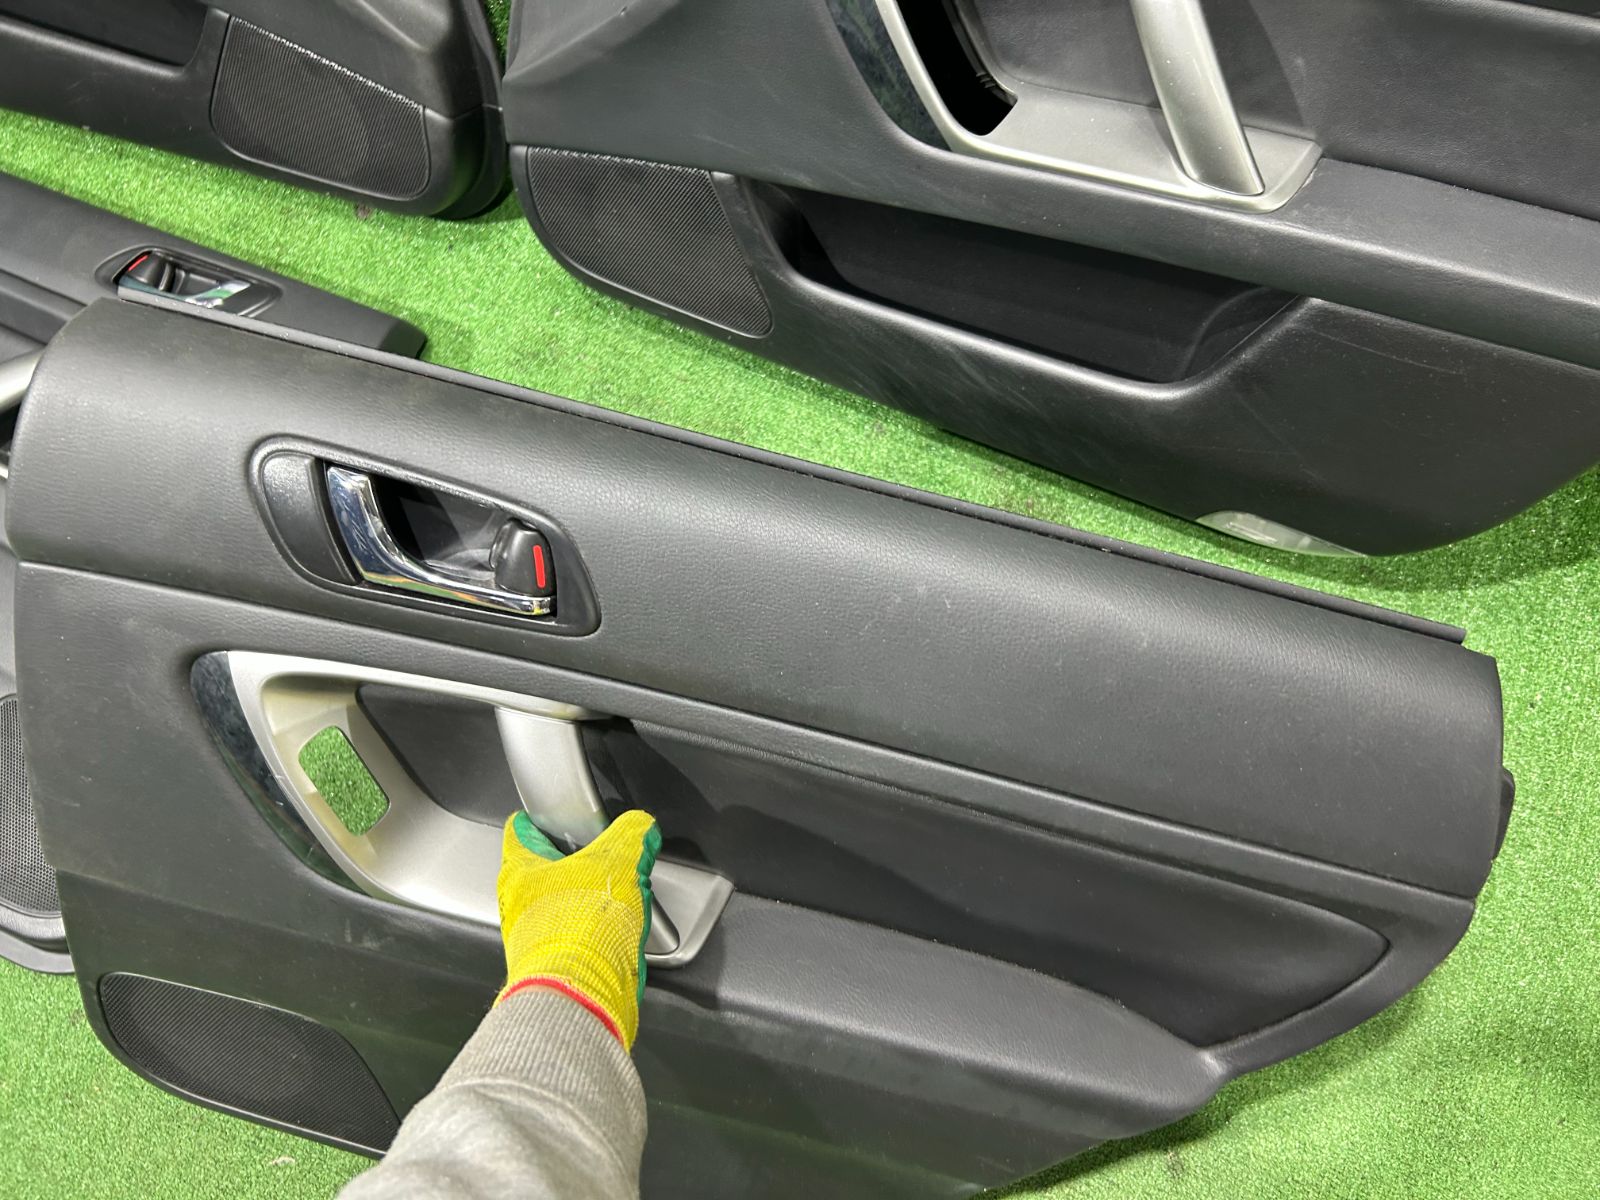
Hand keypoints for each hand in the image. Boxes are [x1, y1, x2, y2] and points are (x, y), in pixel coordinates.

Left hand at [494, 809, 660, 1049]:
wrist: (582, 997)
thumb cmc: (581, 930)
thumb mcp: (619, 861)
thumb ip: (632, 834)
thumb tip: (641, 827)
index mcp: (519, 870)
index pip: (520, 829)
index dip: (542, 818)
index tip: (558, 817)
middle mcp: (516, 905)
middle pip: (542, 869)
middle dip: (573, 863)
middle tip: (600, 858)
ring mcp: (530, 938)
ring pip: (559, 906)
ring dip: (585, 901)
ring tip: (617, 898)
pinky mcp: (550, 966)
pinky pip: (573, 938)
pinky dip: (593, 933)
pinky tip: (617, 933)